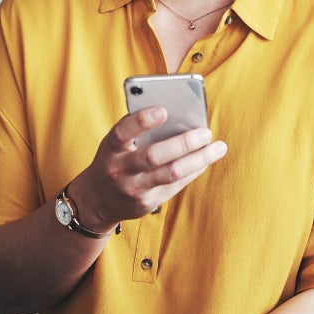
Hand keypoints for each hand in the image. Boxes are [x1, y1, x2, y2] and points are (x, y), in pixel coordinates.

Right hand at [70, 106, 226, 231]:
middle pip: (154, 156)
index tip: (163, 110)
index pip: (123, 132)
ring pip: (171, 173)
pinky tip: (206, 160)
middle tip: (205, 132)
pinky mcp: (147, 203)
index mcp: (110, 148)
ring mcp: (133, 189)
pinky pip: (176, 185)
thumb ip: (137, 132)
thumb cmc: (113, 161)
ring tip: (218, 147)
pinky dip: (194, 170)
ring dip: (199, 159)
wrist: (96, 201)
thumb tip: (178, 117)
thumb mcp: (114, 145)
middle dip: (183, 143)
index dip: (142, 121)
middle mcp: (119, 170)